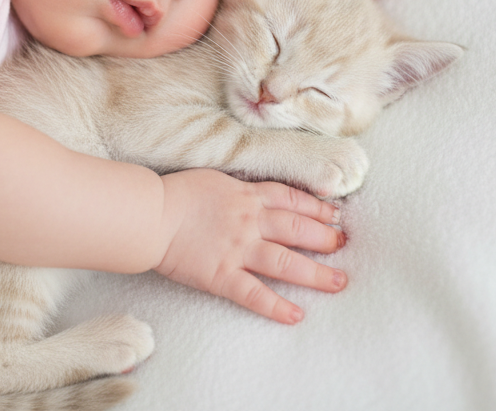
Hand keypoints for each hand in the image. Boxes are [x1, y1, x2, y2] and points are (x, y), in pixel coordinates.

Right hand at [154, 169, 347, 324]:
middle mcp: (250, 222)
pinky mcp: (222, 276)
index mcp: (247, 196)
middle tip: (344, 245)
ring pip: (286, 262)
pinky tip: (296, 315)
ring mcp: (238, 250)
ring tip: (338, 282)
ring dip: (315, 274)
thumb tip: (254, 194)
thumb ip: (240, 188)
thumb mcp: (215, 179)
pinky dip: (276, 306)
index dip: (317, 207)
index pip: (292, 200)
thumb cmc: (176, 194)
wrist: (151, 215)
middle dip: (325, 238)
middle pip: (298, 229)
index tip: (335, 215)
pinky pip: (255, 294)